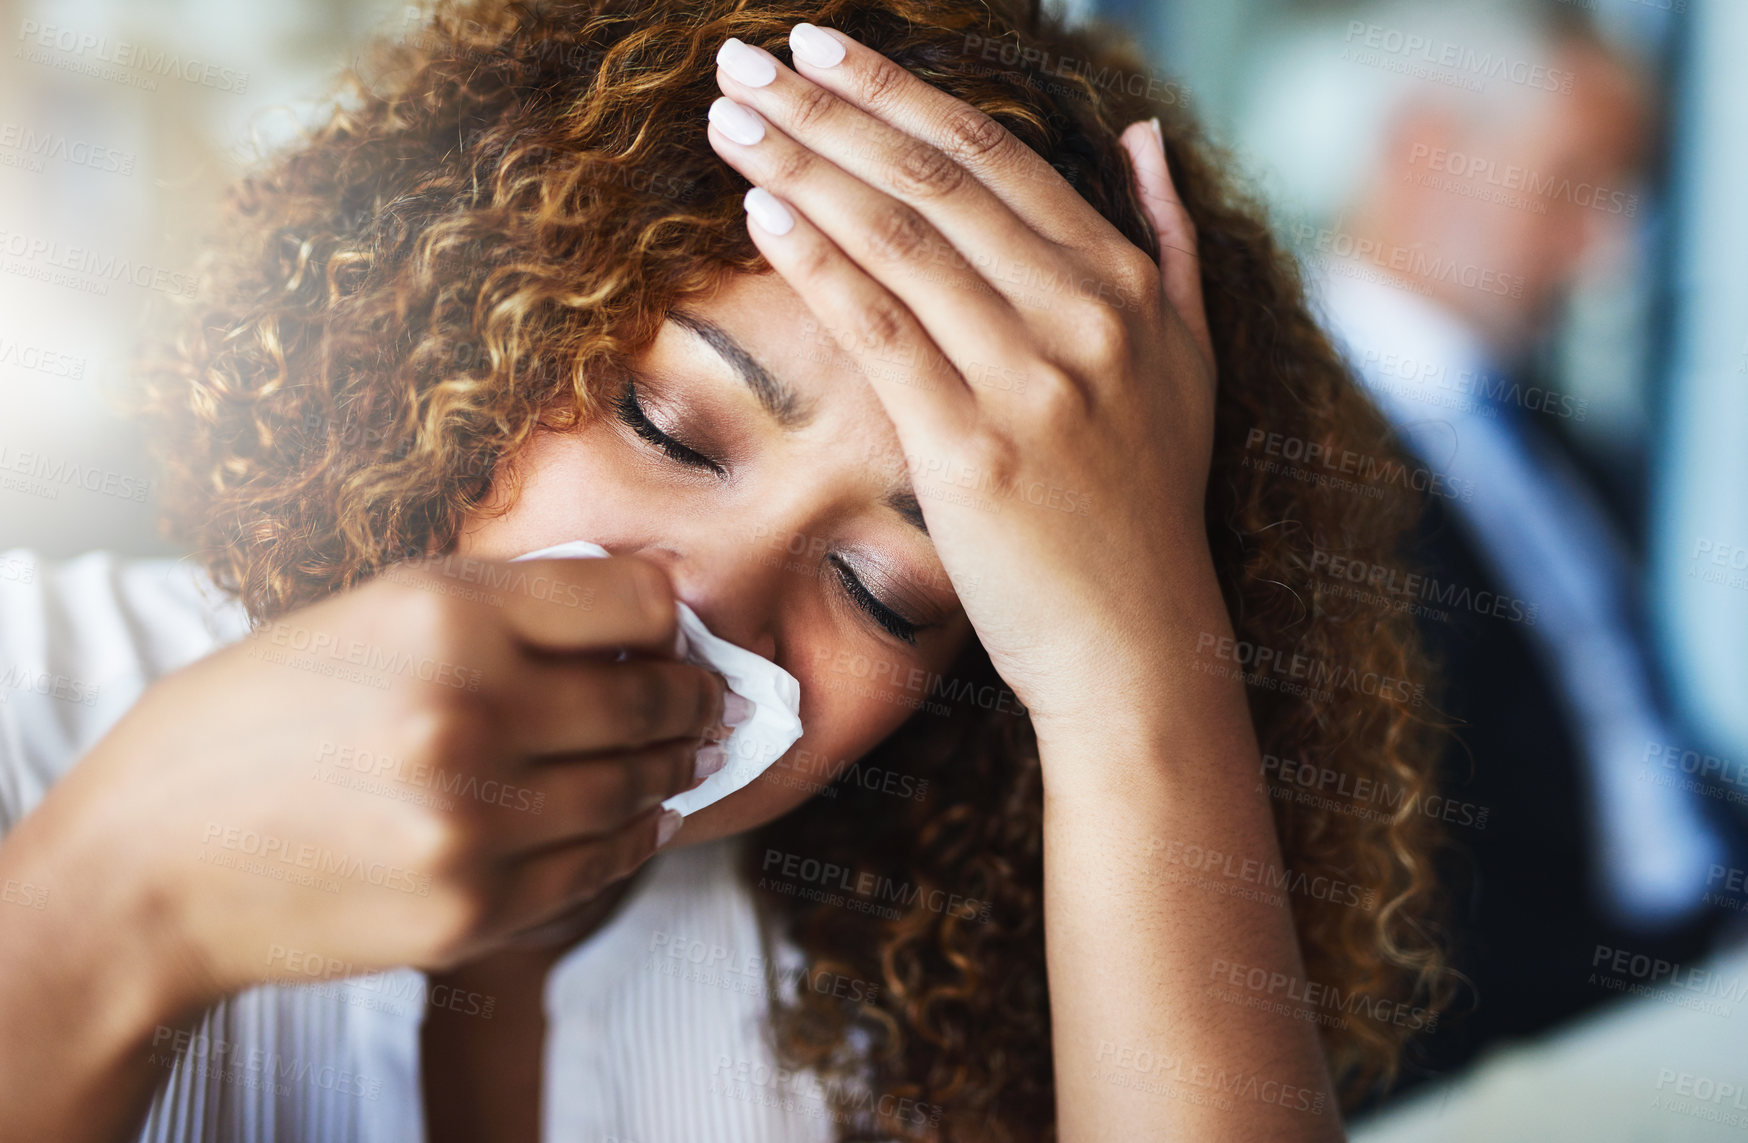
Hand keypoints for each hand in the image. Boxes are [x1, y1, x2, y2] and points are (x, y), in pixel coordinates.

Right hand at [16, 556, 726, 1006]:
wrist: (149, 866)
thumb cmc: (253, 721)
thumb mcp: (367, 615)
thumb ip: (501, 606)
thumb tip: (635, 611)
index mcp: (444, 613)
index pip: (636, 602)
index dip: (667, 617)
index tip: (672, 632)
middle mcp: (470, 711)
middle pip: (650, 699)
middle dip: (693, 697)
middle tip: (711, 698)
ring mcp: (475, 820)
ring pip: (636, 788)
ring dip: (674, 769)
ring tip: (687, 755)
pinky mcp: (473, 907)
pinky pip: (599, 866)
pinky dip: (634, 838)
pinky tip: (641, 820)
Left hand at [707, 26, 1218, 735]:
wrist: (1138, 643)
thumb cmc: (1146, 509)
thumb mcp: (1190, 360)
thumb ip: (1170, 238)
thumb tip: (1143, 132)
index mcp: (1127, 283)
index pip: (995, 156)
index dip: (899, 90)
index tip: (824, 50)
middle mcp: (1085, 315)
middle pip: (936, 179)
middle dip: (829, 109)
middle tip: (745, 59)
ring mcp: (1032, 381)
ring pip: (901, 240)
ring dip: (804, 166)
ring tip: (728, 118)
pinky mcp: (973, 451)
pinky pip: (882, 331)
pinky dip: (818, 262)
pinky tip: (760, 211)